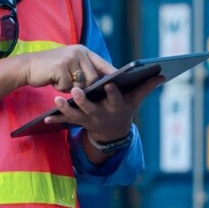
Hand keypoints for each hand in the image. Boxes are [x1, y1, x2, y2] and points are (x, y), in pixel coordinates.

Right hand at [21, 45, 115, 91]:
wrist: (28, 66)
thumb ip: (84, 68)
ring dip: (71, 87)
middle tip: (69, 83)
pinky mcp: (60, 67)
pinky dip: (60, 87)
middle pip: (93, 78)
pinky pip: (67, 86)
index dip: (112, 73)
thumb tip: (102, 80)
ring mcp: (70, 58)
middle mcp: (79, 52)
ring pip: (81, 84)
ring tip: (60, 79)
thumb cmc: (51, 69)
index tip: (124, 82)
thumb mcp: (70, 64)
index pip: (103, 63)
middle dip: (83, 86)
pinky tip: (53, 80)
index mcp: (83, 51)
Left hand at [44, 75, 164, 141]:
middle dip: (84, 100)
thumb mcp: (135, 100)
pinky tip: (46, 117)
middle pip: (91, 108)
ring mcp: (88, 120)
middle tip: (76, 90)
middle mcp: (101, 114)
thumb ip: (146, 86)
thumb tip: (162, 74)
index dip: (113, 92)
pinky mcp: (78, 123)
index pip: (115, 99)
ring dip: (66, 108)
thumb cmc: (125, 109)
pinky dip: (56, 119)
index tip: (109, 83)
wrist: (113, 133)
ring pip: (76, 115)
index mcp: (116, 107)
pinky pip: (66, 121)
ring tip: (56, 99)